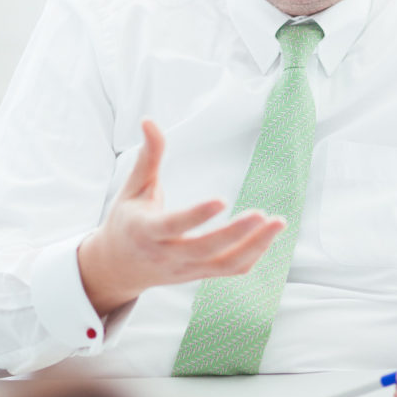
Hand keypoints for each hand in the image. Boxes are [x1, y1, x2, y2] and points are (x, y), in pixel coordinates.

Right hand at [78, 118, 284, 316]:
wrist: (119, 267)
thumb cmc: (127, 221)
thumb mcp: (133, 188)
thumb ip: (148, 156)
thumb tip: (149, 121)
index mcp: (146, 231)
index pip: (173, 226)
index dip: (197, 216)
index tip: (221, 200)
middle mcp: (167, 255)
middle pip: (204, 249)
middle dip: (235, 233)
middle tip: (261, 214)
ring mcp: (186, 269)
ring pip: (224, 265)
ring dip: (254, 246)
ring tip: (278, 222)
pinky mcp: (200, 275)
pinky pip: (231, 270)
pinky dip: (253, 254)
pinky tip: (268, 234)